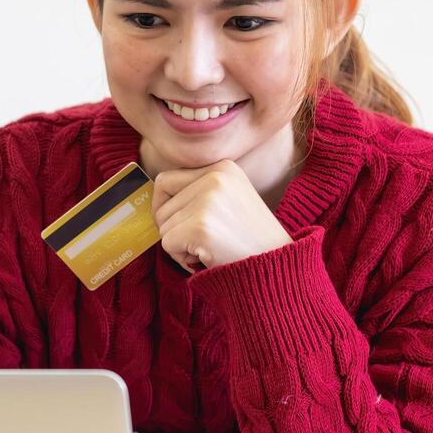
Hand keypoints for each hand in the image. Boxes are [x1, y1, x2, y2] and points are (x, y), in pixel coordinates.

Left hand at [150, 160, 292, 272]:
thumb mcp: (230, 198)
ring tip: (209, 248)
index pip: (165, 181)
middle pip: (161, 205)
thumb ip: (198, 191)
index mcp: (221, 167)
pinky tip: (207, 258)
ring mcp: (208, 201)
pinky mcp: (201, 226)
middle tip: (200, 241)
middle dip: (173, 229)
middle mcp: (215, 177)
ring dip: (179, 245)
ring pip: (163, 226)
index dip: (165, 207)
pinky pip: (167, 244)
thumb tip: (155, 196)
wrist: (277, 266)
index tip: (182, 224)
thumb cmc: (249, 239)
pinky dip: (181, 258)